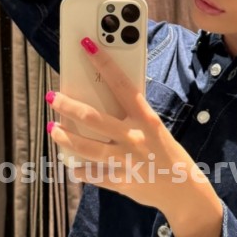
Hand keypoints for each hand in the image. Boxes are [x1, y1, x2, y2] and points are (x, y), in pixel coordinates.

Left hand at [45, 37, 211, 214]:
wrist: (183, 190)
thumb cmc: (168, 154)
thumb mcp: (155, 129)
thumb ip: (133, 118)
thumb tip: (103, 103)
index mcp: (146, 120)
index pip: (122, 85)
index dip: (104, 63)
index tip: (86, 46)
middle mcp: (135, 138)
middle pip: (94, 118)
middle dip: (68, 106)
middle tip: (52, 97)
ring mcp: (126, 161)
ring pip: (87, 147)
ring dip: (65, 137)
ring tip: (53, 129)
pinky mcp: (121, 182)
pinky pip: (93, 175)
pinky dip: (80, 170)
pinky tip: (71, 163)